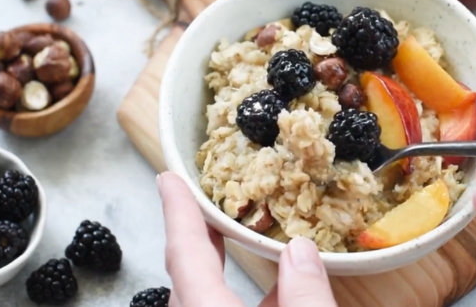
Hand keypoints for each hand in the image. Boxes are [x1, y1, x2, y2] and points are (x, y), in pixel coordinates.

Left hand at [156, 171, 336, 306]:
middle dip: (194, 236)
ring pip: (204, 299)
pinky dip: (244, 300)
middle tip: (200, 201)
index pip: (185, 256)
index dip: (178, 214)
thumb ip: (307, 296)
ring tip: (243, 238)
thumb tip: (301, 249)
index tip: (169, 180)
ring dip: (219, 272)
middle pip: (187, 276)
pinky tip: (280, 294)